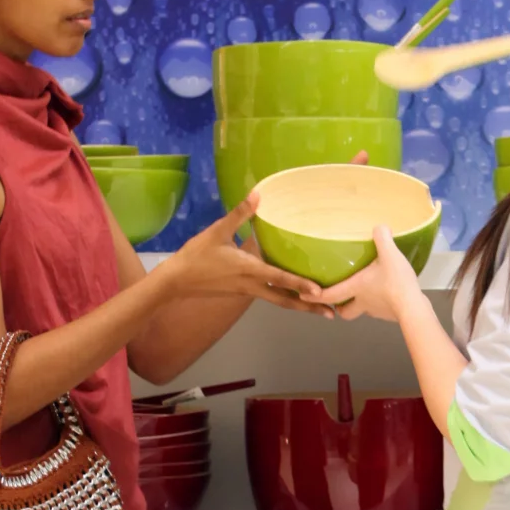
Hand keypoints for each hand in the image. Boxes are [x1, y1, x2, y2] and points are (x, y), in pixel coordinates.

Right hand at [161, 195, 327, 314]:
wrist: (177, 280)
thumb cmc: (197, 255)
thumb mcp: (218, 230)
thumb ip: (240, 214)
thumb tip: (258, 194)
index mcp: (249, 270)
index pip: (280, 278)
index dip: (300, 285)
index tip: (319, 292)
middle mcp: (252, 285)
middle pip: (285, 301)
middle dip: (309, 308)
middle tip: (332, 314)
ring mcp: (248, 291)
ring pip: (278, 301)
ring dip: (299, 306)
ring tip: (320, 310)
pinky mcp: (243, 292)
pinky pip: (269, 296)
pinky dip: (285, 298)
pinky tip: (294, 295)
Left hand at [320, 222, 420, 324]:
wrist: (415, 308)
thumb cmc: (396, 283)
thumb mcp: (389, 254)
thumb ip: (382, 238)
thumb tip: (380, 227)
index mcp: (356, 288)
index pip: (329, 295)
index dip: (315, 296)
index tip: (303, 296)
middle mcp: (363, 303)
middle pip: (344, 312)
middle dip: (338, 307)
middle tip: (337, 300)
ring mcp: (377, 311)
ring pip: (363, 310)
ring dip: (360, 303)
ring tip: (365, 291)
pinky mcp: (391, 314)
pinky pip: (380, 309)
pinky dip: (379, 302)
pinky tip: (387, 293)